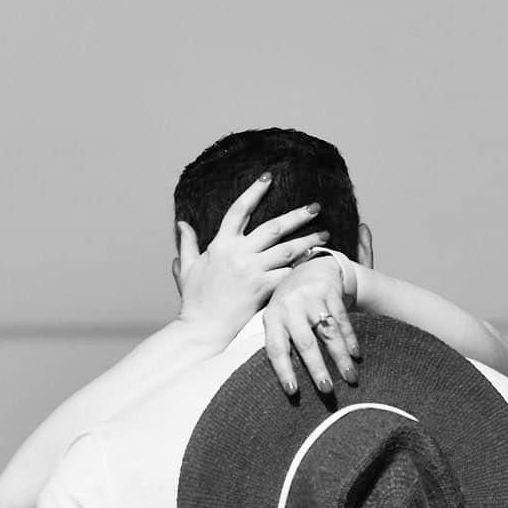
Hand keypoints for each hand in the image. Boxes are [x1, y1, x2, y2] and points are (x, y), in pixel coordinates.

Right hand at [177, 175, 329, 339]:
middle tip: (315, 207)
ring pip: (288, 249)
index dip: (254, 191)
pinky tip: (317, 264)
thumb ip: (186, 244)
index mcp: (220, 245)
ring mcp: (252, 270)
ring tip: (326, 234)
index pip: (239, 209)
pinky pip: (289, 274)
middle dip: (298, 215)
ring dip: (309, 240)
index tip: (269, 177)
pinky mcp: (263, 289)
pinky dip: (304, 268)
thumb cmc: (195, 302)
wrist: (202, 330)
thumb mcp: (186, 269)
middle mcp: (239, 253)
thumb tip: (181, 224)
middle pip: (274, 226)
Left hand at [263, 253, 361, 395]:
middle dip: (317, 368)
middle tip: (326, 390)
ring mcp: (311, 298)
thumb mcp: (278, 318)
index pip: (276, 349)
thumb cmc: (290, 305)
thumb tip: (288, 382)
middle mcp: (290, 307)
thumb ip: (280, 342)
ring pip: (328, 333)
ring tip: (350, 377)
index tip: (293, 391)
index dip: (284, 371)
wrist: (309, 268)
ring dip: (340, 357)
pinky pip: (342, 320)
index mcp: (273, 318)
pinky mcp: (330, 292)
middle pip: (305, 343)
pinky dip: (350, 339)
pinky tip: (356, 355)